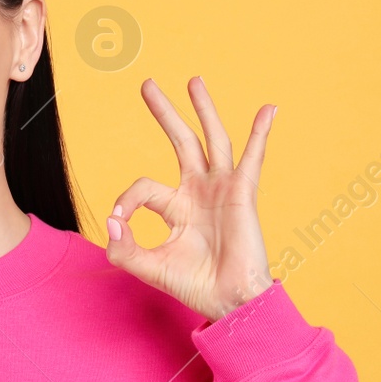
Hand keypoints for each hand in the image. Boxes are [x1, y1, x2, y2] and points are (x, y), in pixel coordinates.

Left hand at [104, 76, 275, 322]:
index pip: (144, 186)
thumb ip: (122, 248)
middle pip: (180, 142)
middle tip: (147, 84)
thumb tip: (112, 220)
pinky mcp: (242, 193)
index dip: (127, 198)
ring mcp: (221, 189)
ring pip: (212, 139)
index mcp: (175, 207)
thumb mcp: (147, 267)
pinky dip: (260, 133)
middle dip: (164, 113)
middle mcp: (198, 192)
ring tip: (193, 80)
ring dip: (203, 109)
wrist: (228, 300)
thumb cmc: (193, 285)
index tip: (121, 219)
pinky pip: (253, 157)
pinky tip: (268, 109)